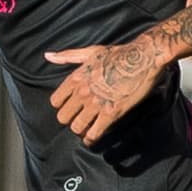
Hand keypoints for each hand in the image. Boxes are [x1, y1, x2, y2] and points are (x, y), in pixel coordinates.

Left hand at [45, 37, 164, 145]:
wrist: (144, 58)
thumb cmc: (119, 53)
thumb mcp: (91, 51)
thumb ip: (68, 56)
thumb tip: (48, 56)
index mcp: (76, 77)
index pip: (56, 101)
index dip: (62, 106)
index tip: (70, 107)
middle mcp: (82, 92)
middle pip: (63, 117)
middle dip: (70, 120)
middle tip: (79, 120)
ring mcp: (96, 103)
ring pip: (76, 127)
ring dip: (81, 130)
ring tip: (86, 130)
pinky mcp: (111, 113)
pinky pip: (93, 133)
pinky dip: (91, 139)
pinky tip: (93, 138)